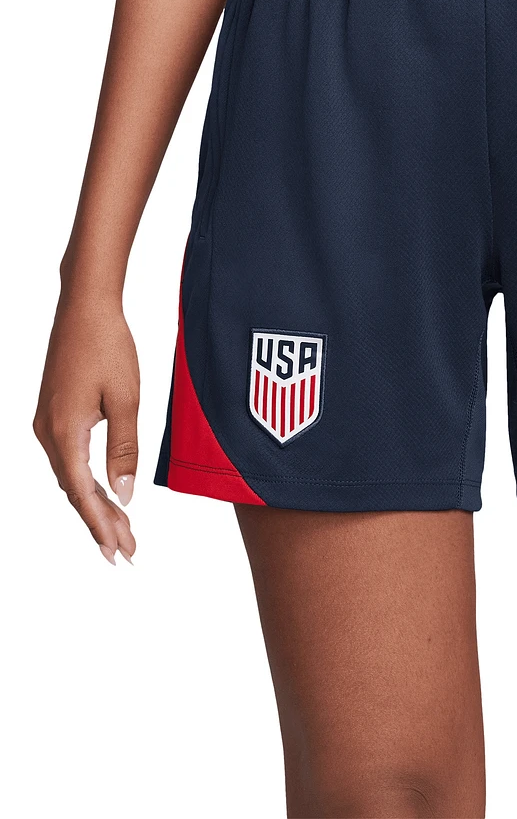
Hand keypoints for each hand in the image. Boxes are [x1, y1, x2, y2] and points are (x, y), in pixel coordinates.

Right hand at [34, 295, 138, 564]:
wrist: (85, 307)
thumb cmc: (109, 347)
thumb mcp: (126, 399)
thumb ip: (124, 448)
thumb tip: (124, 494)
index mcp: (65, 432)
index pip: (83, 493)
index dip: (102, 525)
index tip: (119, 552)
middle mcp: (48, 432)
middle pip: (74, 491)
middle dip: (100, 523)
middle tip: (126, 552)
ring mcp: (47, 423)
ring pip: (70, 477)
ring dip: (95, 505)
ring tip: (122, 531)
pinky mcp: (53, 414)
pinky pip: (68, 460)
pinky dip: (87, 482)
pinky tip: (104, 494)